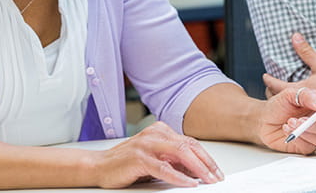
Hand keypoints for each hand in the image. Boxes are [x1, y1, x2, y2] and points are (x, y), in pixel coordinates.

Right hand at [92, 121, 223, 187]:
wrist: (99, 166)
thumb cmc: (126, 164)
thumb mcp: (155, 160)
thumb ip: (174, 161)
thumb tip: (197, 170)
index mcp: (161, 131)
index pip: (190, 143)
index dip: (206, 158)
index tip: (216, 171)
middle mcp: (155, 134)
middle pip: (188, 146)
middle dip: (206, 163)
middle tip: (216, 177)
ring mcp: (146, 144)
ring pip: (179, 153)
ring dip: (197, 168)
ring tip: (207, 180)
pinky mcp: (138, 158)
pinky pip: (163, 168)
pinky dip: (178, 176)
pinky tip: (188, 183)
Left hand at [256, 86, 315, 154]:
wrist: (264, 119)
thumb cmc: (279, 105)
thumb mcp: (290, 93)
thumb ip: (307, 95)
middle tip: (303, 119)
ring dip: (308, 131)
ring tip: (291, 122)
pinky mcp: (309, 146)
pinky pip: (313, 146)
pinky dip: (300, 137)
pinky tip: (288, 129)